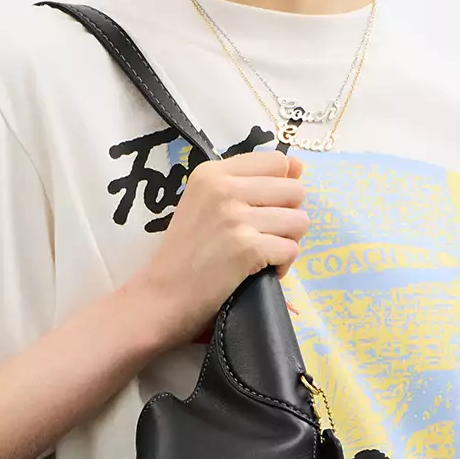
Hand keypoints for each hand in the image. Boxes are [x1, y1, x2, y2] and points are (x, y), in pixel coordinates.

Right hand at [125, 150, 308, 347]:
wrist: (160, 297)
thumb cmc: (185, 255)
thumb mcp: (204, 204)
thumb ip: (247, 183)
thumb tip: (299, 167)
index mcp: (212, 172)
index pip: (276, 161)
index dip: (281, 188)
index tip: (265, 209)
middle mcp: (223, 188)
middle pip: (294, 190)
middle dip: (288, 218)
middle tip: (262, 238)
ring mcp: (234, 217)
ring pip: (299, 221)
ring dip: (286, 243)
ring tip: (260, 256)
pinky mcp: (246, 247)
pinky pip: (291, 250)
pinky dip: (281, 266)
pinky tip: (258, 271)